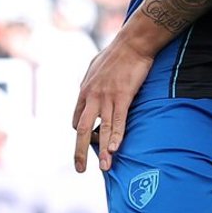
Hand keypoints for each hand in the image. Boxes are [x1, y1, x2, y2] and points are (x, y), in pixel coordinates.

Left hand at [73, 34, 155, 172]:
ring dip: (103, 151)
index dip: (83, 135)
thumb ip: (90, 82)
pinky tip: (115, 149)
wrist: (132, 43)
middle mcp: (92, 97)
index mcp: (85, 91)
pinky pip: (119, 121)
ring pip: (103, 129)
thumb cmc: (116, 54)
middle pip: (83, 130)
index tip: (92, 143)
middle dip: (80, 152)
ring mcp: (107, 97)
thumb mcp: (94, 68)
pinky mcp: (123, 96)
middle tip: (80, 169)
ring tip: (105, 168)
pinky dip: (117, 136)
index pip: (78, 120)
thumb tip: (87, 90)